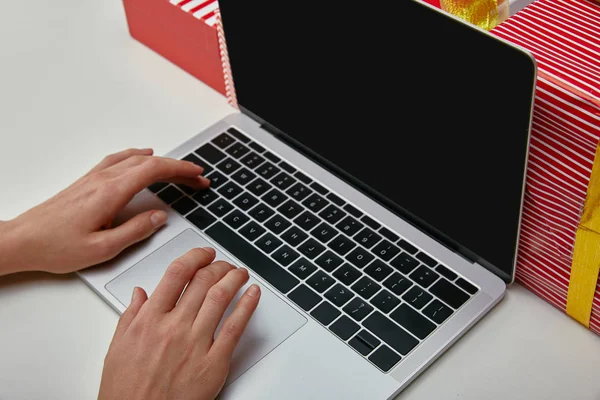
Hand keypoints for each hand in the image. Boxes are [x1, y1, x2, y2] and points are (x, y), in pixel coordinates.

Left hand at [0, 148, 209, 274]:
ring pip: (135, 159)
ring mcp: (94, 178)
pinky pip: (119, 160)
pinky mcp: (87, 181)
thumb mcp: (102, 249)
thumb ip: (135, 231)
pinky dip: (137, 156)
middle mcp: (103, 180)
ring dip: (160, 162)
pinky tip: (141, 157)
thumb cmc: (55, 247)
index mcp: (111, 193)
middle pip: (149, 162)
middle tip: (196, 178)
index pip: (154, 171)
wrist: (22, 240)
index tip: (197, 174)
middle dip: (177, 167)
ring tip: (176, 170)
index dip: (180, 170)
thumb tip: (159, 217)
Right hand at [98, 247, 260, 399]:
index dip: (195, 257)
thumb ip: (131, 316)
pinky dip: (247, 306)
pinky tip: (253, 294)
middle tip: (224, 264)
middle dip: (217, 266)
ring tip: (240, 273)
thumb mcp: (117, 348)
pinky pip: (235, 327)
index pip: (176, 274)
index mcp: (149, 320)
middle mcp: (173, 328)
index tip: (204, 254)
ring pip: (220, 298)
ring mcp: (195, 344)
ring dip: (234, 279)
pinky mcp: (214, 362)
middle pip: (202, 282)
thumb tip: (139, 294)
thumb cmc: (127, 391)